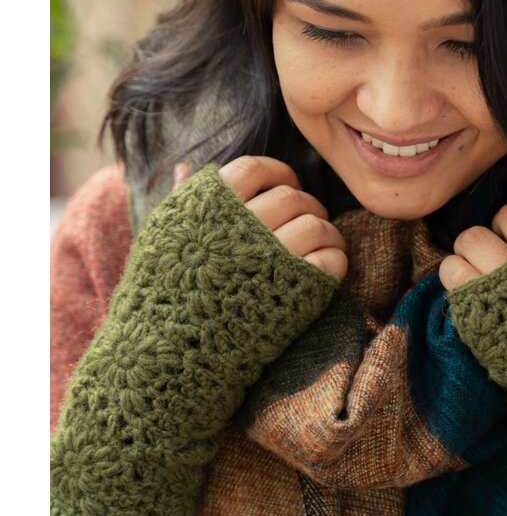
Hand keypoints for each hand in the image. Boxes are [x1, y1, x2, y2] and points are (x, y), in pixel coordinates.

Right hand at [174, 156, 347, 280]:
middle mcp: (243, 226)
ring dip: (327, 233)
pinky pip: (331, 260)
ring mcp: (271, 257)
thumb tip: (183, 166)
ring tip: (325, 243)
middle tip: (309, 219)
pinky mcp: (295, 288)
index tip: (288, 185)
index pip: (255, 169)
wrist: (168, 350)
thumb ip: (180, 199)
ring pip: (317, 225)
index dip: (279, 173)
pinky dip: (336, 259)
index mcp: (210, 206)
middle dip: (307, 205)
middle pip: (292, 197)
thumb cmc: (162, 292)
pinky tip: (329, 266)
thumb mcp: (161, 236)